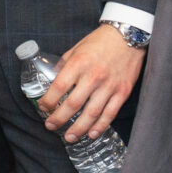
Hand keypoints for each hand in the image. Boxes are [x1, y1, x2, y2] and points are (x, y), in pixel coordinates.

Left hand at [40, 24, 144, 141]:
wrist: (128, 35)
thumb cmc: (99, 42)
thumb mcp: (76, 49)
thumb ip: (65, 65)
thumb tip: (53, 82)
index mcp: (78, 64)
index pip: (58, 88)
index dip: (48, 101)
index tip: (43, 108)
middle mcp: (93, 77)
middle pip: (72, 104)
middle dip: (58, 119)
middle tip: (50, 126)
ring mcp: (109, 86)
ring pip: (91, 113)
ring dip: (78, 128)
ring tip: (69, 137)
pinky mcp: (122, 92)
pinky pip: (110, 113)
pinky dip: (100, 126)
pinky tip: (91, 134)